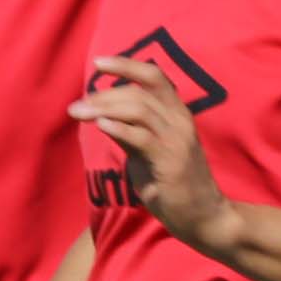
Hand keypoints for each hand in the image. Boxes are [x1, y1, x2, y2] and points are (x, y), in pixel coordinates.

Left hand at [67, 53, 231, 253]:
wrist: (203, 216)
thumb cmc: (174, 185)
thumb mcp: (150, 152)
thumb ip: (132, 132)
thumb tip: (103, 117)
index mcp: (178, 114)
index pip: (154, 77)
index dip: (126, 65)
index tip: (99, 64)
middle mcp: (179, 121)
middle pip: (138, 93)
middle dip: (102, 96)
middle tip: (77, 107)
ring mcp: (176, 140)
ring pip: (138, 110)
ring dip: (103, 109)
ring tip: (79, 114)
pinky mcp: (169, 161)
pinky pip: (141, 137)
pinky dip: (118, 128)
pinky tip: (100, 125)